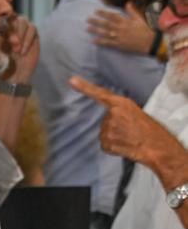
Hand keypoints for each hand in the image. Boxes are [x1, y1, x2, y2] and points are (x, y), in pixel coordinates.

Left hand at [1, 15, 39, 82]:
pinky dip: (27, 39)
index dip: (2, 15)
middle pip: (13, 17)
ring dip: (20, 34)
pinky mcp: (32, 34)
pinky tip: (23, 52)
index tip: (1, 21)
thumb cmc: (1, 67)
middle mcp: (11, 27)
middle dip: (12, 30)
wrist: (15, 77)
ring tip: (17, 50)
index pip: (0, 16)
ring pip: (23, 21)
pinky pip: (32, 28)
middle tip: (12, 45)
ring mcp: (22, 30)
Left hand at [69, 76, 184, 170]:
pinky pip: (105, 145)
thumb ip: (120, 111)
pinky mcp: (107, 141)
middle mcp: (113, 113)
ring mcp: (109, 128)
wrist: (156, 145)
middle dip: (114, 127)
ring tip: (129, 138)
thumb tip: (110, 118)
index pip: (100, 94)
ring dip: (114, 138)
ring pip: (104, 133)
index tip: (72, 80)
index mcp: (121, 103)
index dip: (85, 87)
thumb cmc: (149, 129)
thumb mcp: (135, 112)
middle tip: (130, 131)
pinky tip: (124, 146)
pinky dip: (113, 147)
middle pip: (104, 121)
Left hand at [86, 5, 155, 55]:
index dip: (103, 13)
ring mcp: (119, 37)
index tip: (96, 11)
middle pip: (106, 23)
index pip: (112, 15)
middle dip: (96, 21)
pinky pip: (108, 43)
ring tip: (87, 28)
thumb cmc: (144, 30)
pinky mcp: (119, 45)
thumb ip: (131, 11)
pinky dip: (100, 42)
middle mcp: (121, 28)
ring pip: (105, 32)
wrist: (148, 42)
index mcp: (125, 21)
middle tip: (88, 19)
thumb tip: (127, 3)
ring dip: (96, 30)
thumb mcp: (138, 18)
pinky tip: (93, 40)